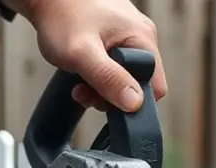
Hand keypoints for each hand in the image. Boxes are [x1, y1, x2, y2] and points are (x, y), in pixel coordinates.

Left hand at [9, 0, 166, 111]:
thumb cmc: (60, 15)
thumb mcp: (82, 53)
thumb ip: (109, 79)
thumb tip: (135, 104)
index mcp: (143, 38)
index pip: (155, 87)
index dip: (132, 102)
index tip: (103, 100)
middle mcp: (141, 35)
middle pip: (137, 84)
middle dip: (109, 95)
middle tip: (82, 91)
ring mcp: (127, 35)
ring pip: (123, 76)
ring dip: (99, 86)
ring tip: (77, 79)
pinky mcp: (114, 36)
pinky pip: (113, 65)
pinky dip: (96, 73)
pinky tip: (80, 68)